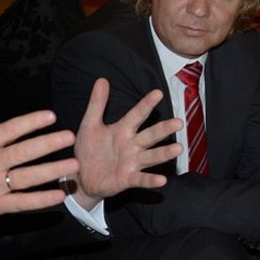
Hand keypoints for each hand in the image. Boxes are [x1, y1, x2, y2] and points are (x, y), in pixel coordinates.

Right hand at [0, 82, 77, 256]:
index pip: (9, 130)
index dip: (30, 122)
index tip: (50, 116)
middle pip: (22, 152)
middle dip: (48, 144)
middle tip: (70, 137)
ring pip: (26, 178)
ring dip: (52, 171)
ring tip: (73, 164)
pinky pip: (21, 203)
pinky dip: (41, 200)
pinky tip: (59, 195)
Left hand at [70, 78, 182, 209]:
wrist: (81, 176)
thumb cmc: (89, 149)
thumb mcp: (90, 124)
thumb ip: (97, 103)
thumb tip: (102, 79)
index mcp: (122, 130)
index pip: (137, 115)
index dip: (146, 104)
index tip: (158, 92)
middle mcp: (131, 145)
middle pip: (150, 135)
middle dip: (163, 129)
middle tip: (178, 122)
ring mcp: (131, 163)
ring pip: (151, 156)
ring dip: (164, 153)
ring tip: (178, 148)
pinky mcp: (126, 179)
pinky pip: (141, 179)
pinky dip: (150, 180)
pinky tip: (162, 180)